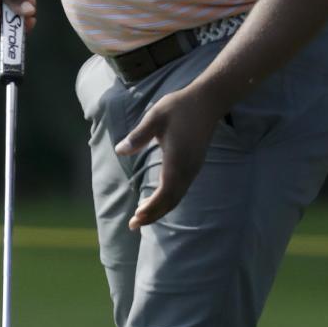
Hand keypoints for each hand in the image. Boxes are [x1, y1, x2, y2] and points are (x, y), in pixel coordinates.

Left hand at [115, 85, 220, 229]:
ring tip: (141, 216)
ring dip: (160, 209)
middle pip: (171, 201)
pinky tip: (157, 199)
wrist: (208, 101)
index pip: (164, 193)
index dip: (151, 208)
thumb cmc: (179, 107)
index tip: (136, 217)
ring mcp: (193, 169)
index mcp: (177, 161)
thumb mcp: (155, 117)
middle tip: (133, 225)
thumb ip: (139, 135)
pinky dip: (168, 199)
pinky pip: (181, 189)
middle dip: (152, 215)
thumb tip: (119, 150)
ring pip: (177, 197)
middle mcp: (187, 169)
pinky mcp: (194, 165)